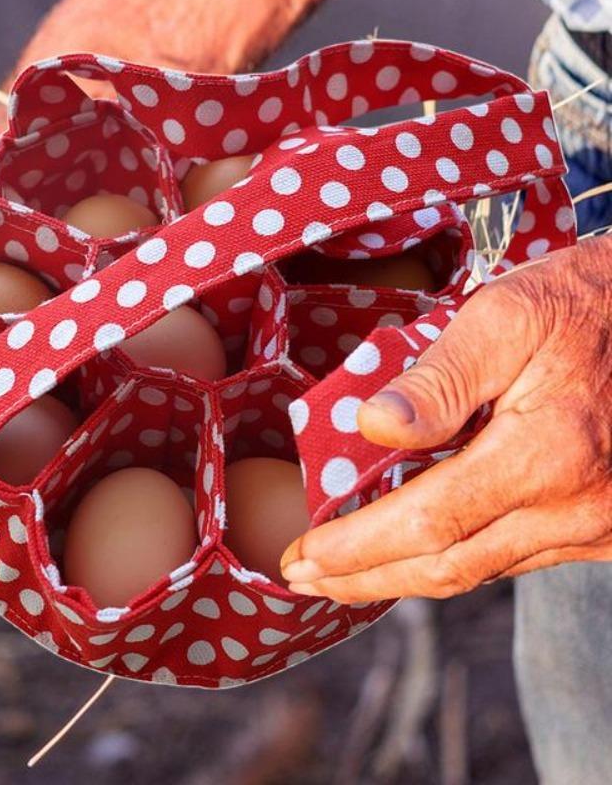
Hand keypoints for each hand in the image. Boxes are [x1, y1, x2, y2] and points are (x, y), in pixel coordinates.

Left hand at [280, 236, 611, 601]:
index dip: (358, 547)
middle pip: (448, 566)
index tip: (302, 557)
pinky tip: (414, 550)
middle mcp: (575, 507)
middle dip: (365, 578)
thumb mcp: (505, 316)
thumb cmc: (581, 304)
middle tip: (304, 578)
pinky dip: (455, 558)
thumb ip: (438, 378)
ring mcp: (596, 526)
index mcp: (545, 453)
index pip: (428, 522)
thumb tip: (372, 426)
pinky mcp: (605, 528)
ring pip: (481, 571)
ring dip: (405, 576)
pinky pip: (514, 558)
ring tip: (345, 571)